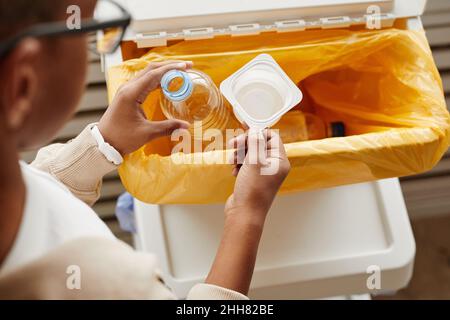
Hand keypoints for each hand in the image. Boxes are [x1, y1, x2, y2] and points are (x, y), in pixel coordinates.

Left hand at [98, 60, 192, 155]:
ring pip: (148, 74)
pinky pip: (144, 81)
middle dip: (170, 66)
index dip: (171, 69)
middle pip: (151, 69)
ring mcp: (127, 90)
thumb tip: (186, 126)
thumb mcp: (146, 133)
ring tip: (181, 72)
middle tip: (187, 66)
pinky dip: (158, 79)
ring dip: (164, 71)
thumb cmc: (121, 137)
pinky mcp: (127, 95)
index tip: (185, 67)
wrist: (104, 143)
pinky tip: (168, 83)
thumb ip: (168, 128)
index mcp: (131, 94)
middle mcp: (128, 88)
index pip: (154, 74)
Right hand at [204, 129, 289, 294]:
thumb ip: (255, 143)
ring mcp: (264, 173)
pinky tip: (234, 171)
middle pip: (259, 144)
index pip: (272, 137)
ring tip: (232, 161)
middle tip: (233, 144)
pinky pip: (246, 164)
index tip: (243, 130)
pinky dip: (239, 165)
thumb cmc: (253, 189)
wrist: (244, 213)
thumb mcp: (254, 161)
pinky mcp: (254, 179)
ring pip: (251, 154)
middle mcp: (274, 166)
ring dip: (240, 154)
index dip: (257, 133)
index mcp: (280, 161)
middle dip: (245, 143)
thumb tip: (255, 129)